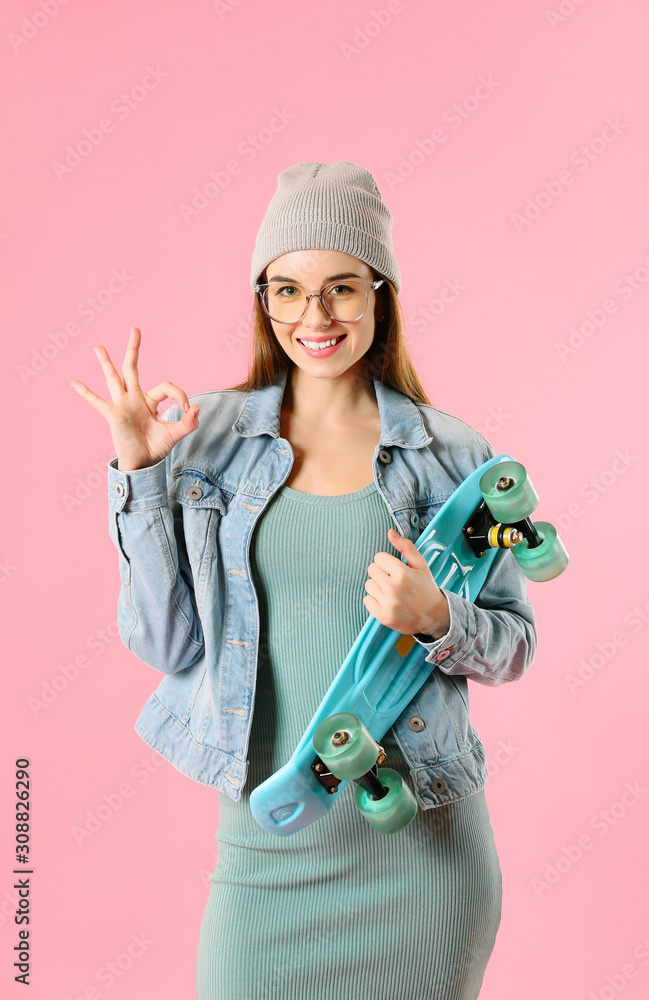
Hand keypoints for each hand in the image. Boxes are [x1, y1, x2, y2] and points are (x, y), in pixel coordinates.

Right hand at [70, 326, 199, 470]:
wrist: (143, 464)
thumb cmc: (156, 448)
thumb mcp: (176, 434)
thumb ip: (188, 423)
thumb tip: (195, 408)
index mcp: (150, 401)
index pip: (165, 387)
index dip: (179, 395)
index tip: (186, 410)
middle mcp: (135, 399)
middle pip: (132, 369)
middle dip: (134, 349)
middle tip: (135, 329)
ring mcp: (122, 405)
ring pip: (114, 379)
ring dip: (106, 362)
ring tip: (98, 347)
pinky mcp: (113, 415)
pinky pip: (98, 403)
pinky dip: (86, 394)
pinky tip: (75, 383)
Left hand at [362, 527, 450, 638]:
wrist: (434, 616)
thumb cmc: (427, 588)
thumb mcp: (421, 564)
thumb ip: (405, 546)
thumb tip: (390, 533)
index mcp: (402, 573)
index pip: (378, 557)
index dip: (387, 561)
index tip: (395, 568)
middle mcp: (392, 588)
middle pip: (372, 569)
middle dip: (382, 572)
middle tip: (394, 580)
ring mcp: (387, 604)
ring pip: (368, 584)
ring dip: (378, 586)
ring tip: (392, 591)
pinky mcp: (383, 616)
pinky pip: (367, 600)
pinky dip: (375, 600)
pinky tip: (387, 600)